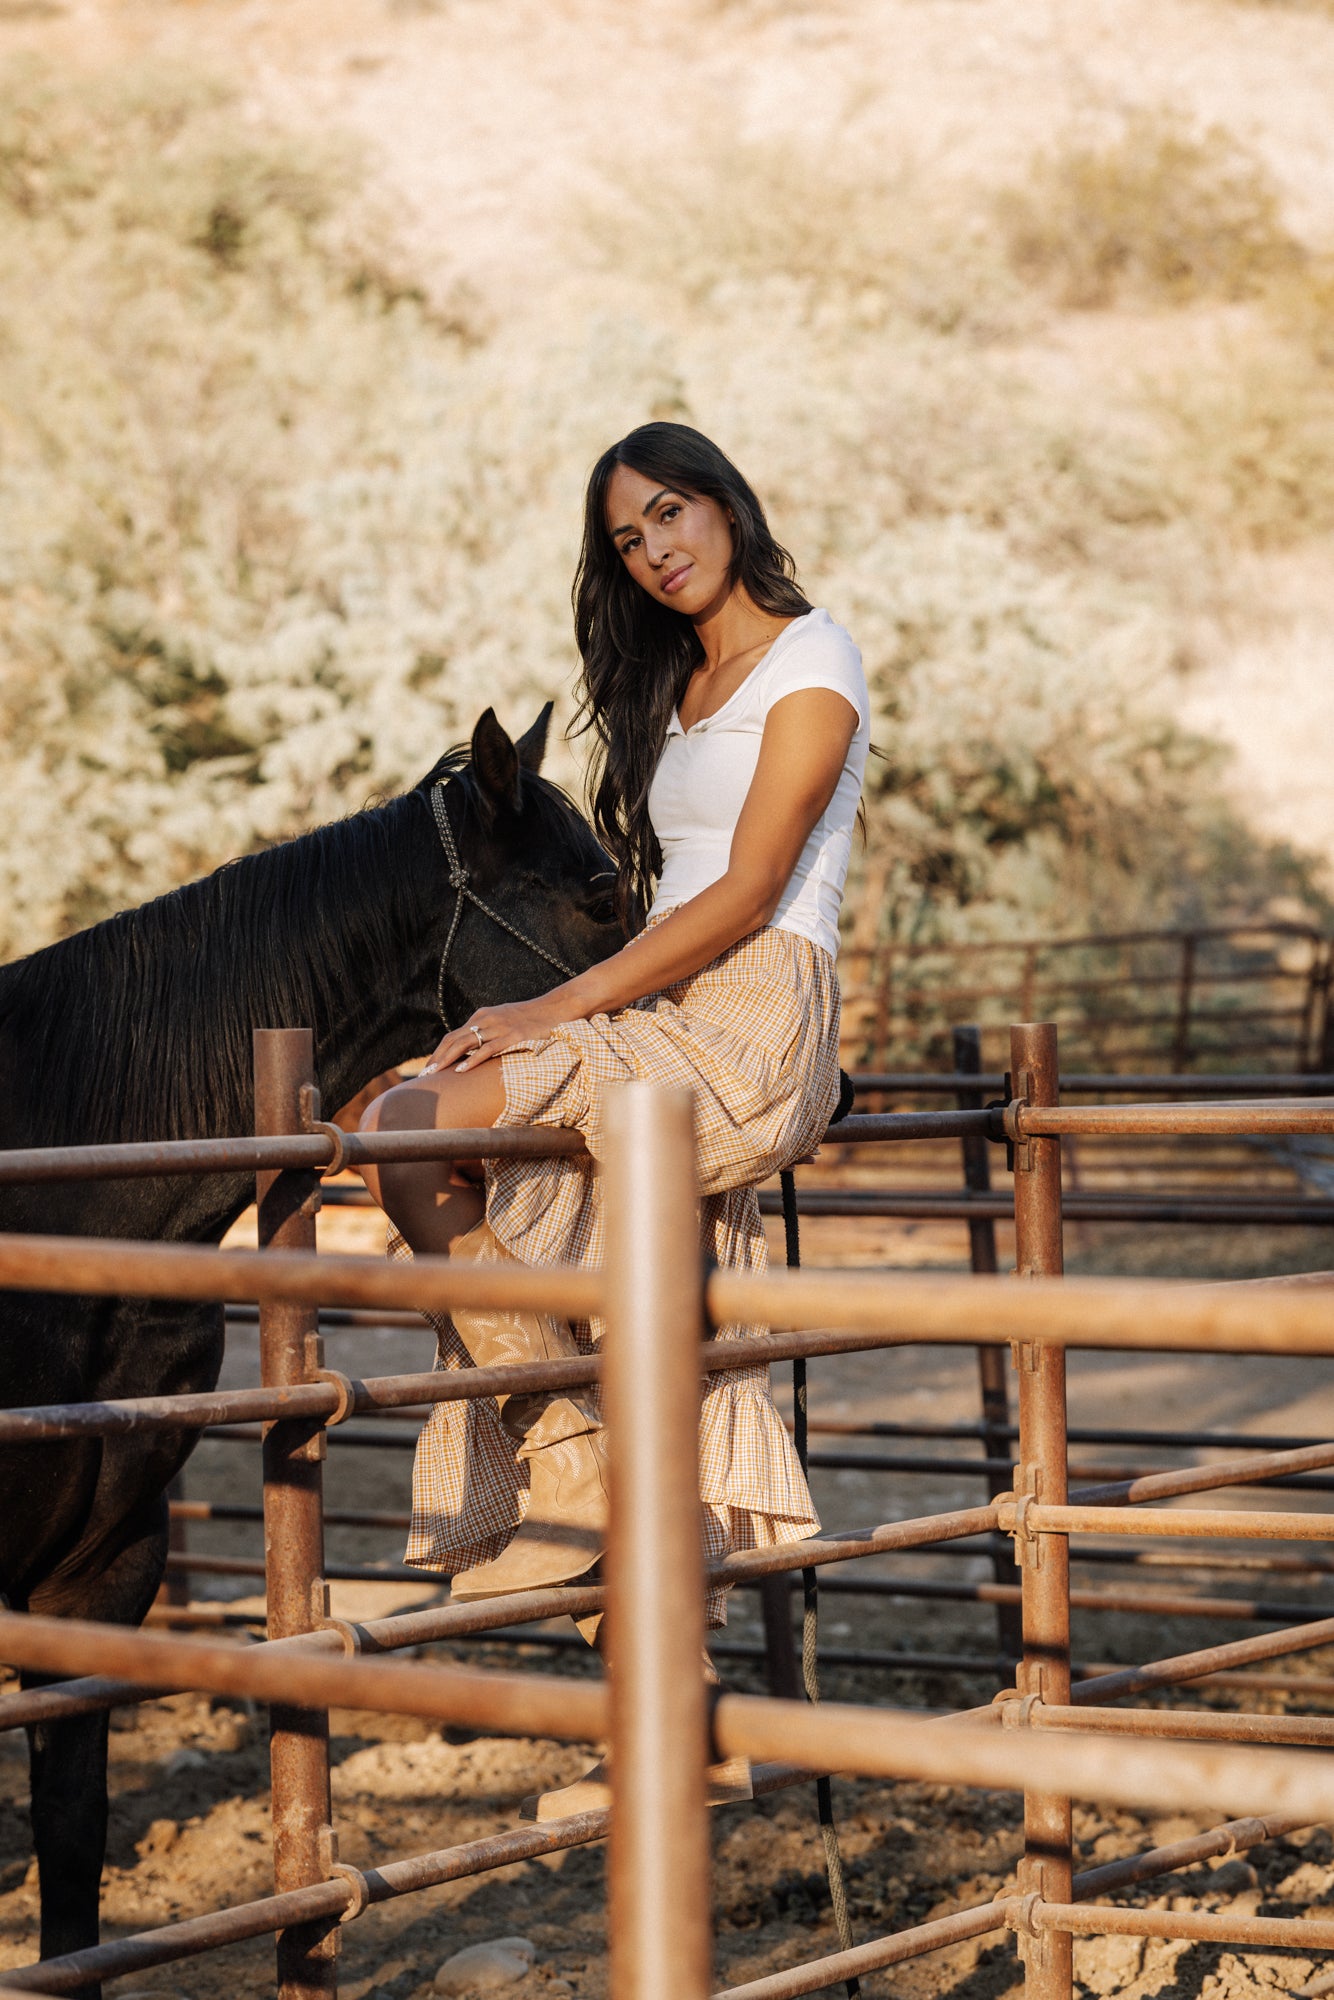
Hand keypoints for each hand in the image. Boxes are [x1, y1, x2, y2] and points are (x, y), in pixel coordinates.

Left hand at [423, 991, 581, 1074]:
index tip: (429, 1068)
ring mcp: (499, 1027)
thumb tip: (477, 1054)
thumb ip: (491, 1034)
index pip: (453, 1036)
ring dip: (447, 1060)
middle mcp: (486, 1019)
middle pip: (453, 1039)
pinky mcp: (513, 1036)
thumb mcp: (506, 1023)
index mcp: (483, 1017)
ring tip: (434, 1074)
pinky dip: (472, 1060)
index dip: (439, 1052)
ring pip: (465, 1043)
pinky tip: (460, 1071)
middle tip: (424, 1075)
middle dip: (437, 1058)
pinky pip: (487, 1049)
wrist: (558, 1008)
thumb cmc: (533, 1020)